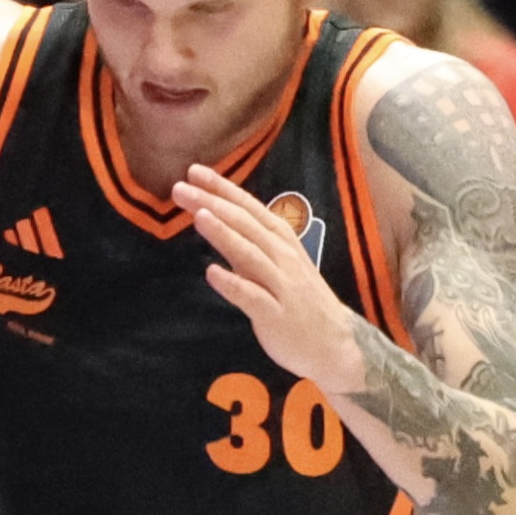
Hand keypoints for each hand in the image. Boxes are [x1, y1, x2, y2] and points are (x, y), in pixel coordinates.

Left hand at [172, 162, 364, 405]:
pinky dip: (233, 284)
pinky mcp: (276, 315)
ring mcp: (281, 286)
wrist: (334, 343)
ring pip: (250, 254)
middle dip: (213, 203)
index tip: (195, 170)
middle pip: (245, 225)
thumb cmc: (301, 302)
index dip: (223, 188)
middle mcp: (283, 258)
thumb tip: (218, 223)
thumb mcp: (278, 264)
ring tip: (198, 216)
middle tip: (181, 187)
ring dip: (224, 234)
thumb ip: (250, 244)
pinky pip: (252, 297)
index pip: (249, 208)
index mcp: (282, 241)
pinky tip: (212, 273)